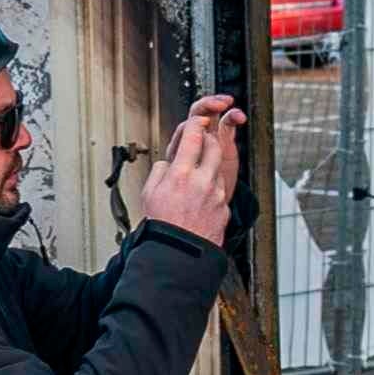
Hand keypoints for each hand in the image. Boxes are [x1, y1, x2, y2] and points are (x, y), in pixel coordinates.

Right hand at [141, 96, 245, 245]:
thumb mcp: (149, 193)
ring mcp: (216, 194)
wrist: (180, 253)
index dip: (197, 123)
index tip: (198, 120)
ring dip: (211, 165)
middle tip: (202, 140)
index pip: (193, 137)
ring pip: (219, 168)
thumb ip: (160, 172)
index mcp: (181, 174)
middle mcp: (202, 181)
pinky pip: (221, 190)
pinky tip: (202, 197)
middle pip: (214, 146)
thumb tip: (167, 163)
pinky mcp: (224, 207)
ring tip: (198, 174)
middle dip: (209, 139)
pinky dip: (213, 188)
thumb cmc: (163, 226)